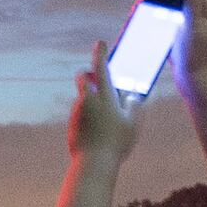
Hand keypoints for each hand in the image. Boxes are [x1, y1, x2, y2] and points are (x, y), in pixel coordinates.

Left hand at [69, 44, 140, 168]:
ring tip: (107, 121)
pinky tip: (99, 132)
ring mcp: (77, 111)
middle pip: (83, 77)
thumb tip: (131, 95)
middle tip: (100, 82)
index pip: (101, 68)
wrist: (93, 163)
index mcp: (104, 97)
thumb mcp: (133, 124)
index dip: (101, 54)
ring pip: (84, 97)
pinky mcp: (72, 123)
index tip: (100, 43)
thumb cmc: (116, 143)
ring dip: (93, 100)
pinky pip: (81, 113)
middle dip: (89, 74)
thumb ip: (134, 105)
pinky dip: (89, 116)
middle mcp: (88, 100)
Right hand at [179, 0, 206, 82]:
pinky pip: (178, 17)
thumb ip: (193, 3)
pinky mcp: (189, 30)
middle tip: (173, 21)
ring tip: (171, 27)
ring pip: (181, 8)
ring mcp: (198, 23)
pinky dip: (171, 20)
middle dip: (177, 6)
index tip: (177, 13)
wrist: (189, 75)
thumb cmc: (193, 51)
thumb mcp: (192, 25)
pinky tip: (168, 30)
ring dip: (172, 13)